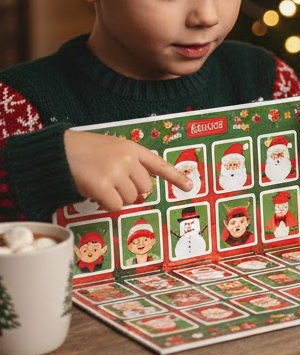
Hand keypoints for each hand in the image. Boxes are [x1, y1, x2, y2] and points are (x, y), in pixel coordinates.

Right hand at [64, 130, 191, 212]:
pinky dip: (107, 205)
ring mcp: (115, 171)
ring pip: (131, 198)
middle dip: (131, 191)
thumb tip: (140, 190)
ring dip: (117, 198)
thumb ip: (127, 163)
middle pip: (145, 188)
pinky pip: (116, 206)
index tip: (190, 186)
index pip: (158, 164)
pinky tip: (95, 194)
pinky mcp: (102, 185)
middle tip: (113, 185)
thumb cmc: (80, 151)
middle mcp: (127, 159)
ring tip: (100, 185)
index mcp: (131, 148)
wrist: (54, 151)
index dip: (175, 176)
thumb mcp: (109, 148)